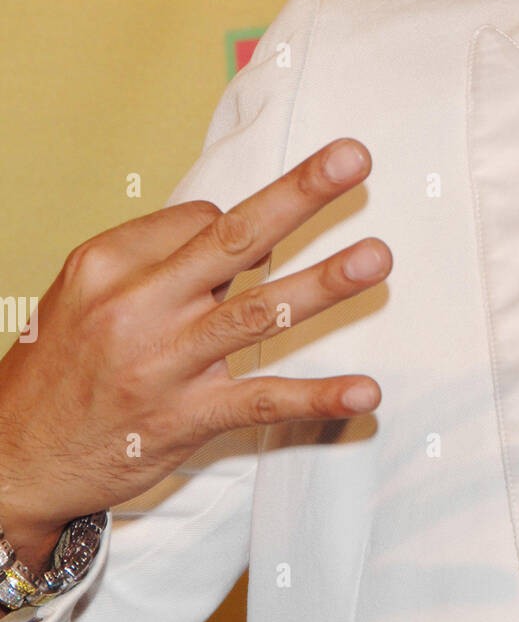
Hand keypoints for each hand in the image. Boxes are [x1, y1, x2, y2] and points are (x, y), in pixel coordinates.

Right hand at [0, 139, 388, 569]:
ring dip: (322, 285)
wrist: (10, 462)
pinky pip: (260, 402)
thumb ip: (160, 258)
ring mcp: (164, 365)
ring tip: (377, 259)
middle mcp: (138, 307)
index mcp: (111, 264)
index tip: (257, 243)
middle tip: (356, 159)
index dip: (245, 224)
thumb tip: (244, 236)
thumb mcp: (86, 292)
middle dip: (299, 195)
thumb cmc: (64, 364)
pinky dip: (316, 397)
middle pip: (233, 239)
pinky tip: (364, 391)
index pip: (205, 219)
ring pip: (256, 313)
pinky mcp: (184, 421)